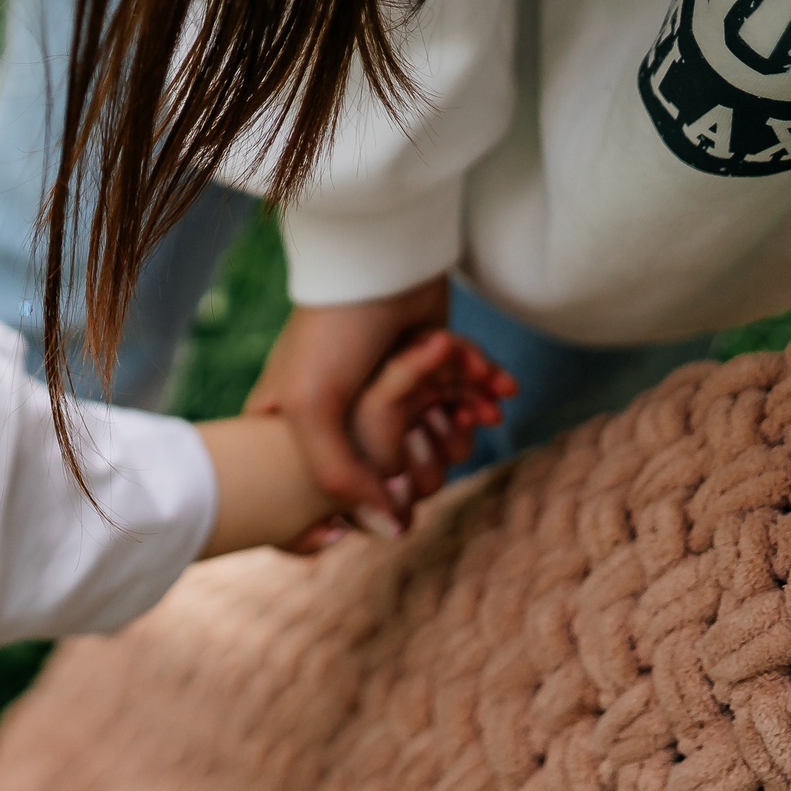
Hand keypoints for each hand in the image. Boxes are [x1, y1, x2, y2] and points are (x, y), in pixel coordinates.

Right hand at [261, 328, 511, 552]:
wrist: (381, 258)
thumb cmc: (332, 333)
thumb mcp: (313, 409)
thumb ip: (340, 479)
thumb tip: (391, 532)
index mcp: (289, 426)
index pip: (310, 495)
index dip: (342, 511)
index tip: (375, 504)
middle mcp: (336, 411)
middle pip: (388, 469)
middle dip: (426, 456)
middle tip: (434, 433)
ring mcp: (384, 386)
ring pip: (429, 434)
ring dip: (464, 423)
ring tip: (480, 409)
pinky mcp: (426, 360)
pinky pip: (458, 393)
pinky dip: (484, 391)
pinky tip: (501, 391)